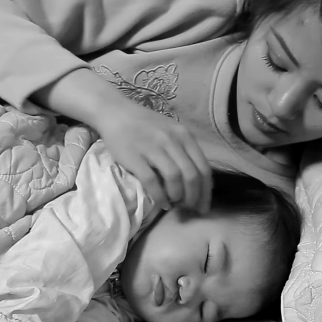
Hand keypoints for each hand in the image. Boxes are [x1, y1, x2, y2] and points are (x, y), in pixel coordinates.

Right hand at [95, 101, 211, 212]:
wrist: (116, 113)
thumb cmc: (145, 125)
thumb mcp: (171, 132)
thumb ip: (184, 151)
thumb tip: (195, 182)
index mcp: (184, 136)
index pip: (203, 168)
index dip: (206, 191)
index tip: (203, 205)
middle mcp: (172, 141)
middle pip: (191, 175)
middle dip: (194, 197)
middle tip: (190, 209)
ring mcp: (153, 148)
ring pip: (175, 178)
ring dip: (178, 196)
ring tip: (175, 204)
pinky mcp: (135, 157)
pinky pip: (152, 181)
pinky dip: (159, 196)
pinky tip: (162, 204)